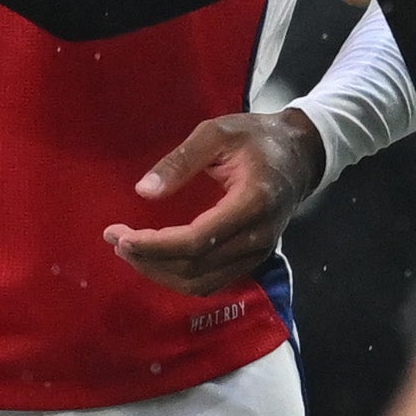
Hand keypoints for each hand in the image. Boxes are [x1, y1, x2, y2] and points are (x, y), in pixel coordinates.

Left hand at [108, 108, 320, 293]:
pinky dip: (178, 277)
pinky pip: (211, 282)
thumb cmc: (257, 138)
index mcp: (252, 204)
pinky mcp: (251, 259)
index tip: (120, 235)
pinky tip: (155, 259)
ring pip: (201, 283)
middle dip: (148, 259)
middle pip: (194, 268)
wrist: (300, 154)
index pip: (197, 241)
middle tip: (115, 238)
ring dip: (159, 273)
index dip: (155, 245)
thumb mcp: (217, 133)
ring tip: (129, 250)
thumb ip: (181, 160)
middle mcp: (258, 237)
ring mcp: (257, 253)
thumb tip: (143, 191)